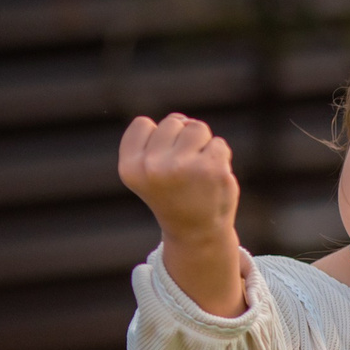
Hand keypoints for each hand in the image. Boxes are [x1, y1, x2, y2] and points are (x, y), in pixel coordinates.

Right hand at [120, 113, 247, 317]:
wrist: (196, 230)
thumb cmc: (174, 193)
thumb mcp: (149, 168)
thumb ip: (157, 139)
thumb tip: (182, 119)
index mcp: (130, 166)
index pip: (142, 124)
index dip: (157, 139)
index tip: (161, 164)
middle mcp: (153, 166)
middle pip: (173, 122)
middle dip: (182, 140)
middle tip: (183, 170)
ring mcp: (183, 166)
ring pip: (196, 127)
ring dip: (202, 144)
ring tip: (198, 169)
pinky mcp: (212, 169)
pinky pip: (218, 143)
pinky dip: (219, 156)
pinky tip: (212, 176)